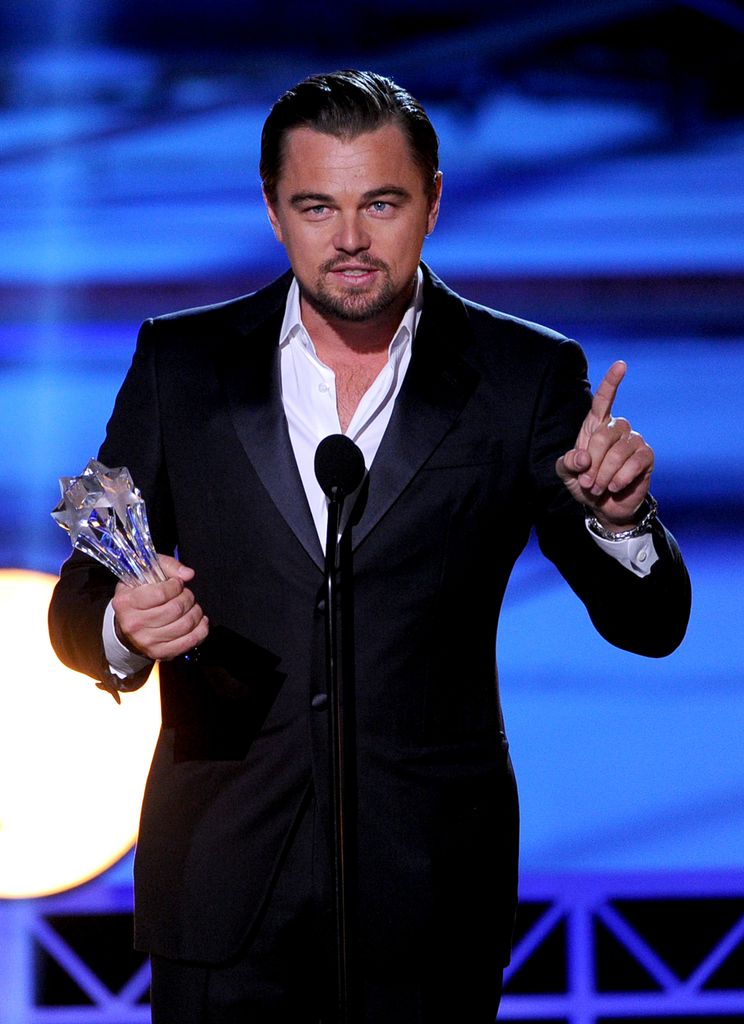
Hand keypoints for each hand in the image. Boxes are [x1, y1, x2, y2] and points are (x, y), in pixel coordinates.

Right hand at [111, 554, 208, 660]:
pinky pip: (189, 642)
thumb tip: (188, 574)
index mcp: (126, 602)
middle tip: (186, 595)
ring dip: (196, 612)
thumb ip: (168, 566)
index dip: (176, 585)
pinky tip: (200, 621)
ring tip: (193, 607)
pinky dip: (201, 630)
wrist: (127, 628)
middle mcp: (133, 624)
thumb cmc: (139, 596)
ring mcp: (146, 642)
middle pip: (175, 609)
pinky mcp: (159, 654)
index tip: (177, 583)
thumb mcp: (145, 574)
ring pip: (185, 625)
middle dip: (188, 598)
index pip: (160, 593)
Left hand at [555, 360, 653, 530]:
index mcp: (596, 425)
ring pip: (619, 451)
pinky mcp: (646, 457)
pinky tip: (615, 487)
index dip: (611, 382)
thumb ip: (568, 463)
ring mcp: (634, 441)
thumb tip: (583, 458)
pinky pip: (635, 463)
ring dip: (604, 475)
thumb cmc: (585, 484)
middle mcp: (618, 428)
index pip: (604, 399)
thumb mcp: (567, 474)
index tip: (621, 364)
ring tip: (598, 488)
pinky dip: (621, 478)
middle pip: (604, 435)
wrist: (604, 506)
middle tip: (587, 483)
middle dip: (592, 463)